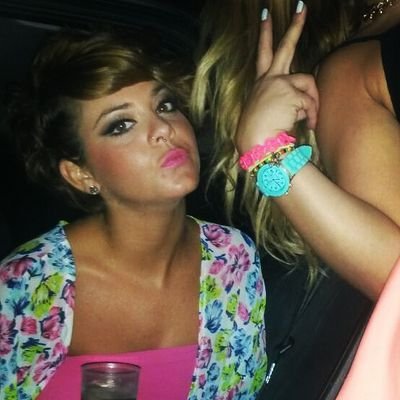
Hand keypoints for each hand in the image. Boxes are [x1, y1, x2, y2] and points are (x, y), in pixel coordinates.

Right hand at [236, 6, 318, 153]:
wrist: (255, 145)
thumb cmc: (257, 135)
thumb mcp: (264, 114)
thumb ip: (279, 102)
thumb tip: (299, 104)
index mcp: (261, 85)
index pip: (263, 55)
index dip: (264, 34)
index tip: (266, 16)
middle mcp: (269, 80)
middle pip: (284, 48)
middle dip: (294, 27)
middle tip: (302, 8)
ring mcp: (279, 84)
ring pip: (307, 83)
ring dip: (312, 103)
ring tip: (310, 121)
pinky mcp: (290, 92)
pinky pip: (310, 102)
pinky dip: (312, 115)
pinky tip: (307, 125)